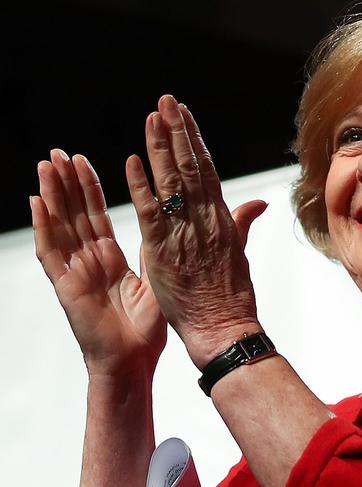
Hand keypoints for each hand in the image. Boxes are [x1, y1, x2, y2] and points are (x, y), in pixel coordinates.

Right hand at [32, 149, 165, 376]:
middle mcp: (89, 262)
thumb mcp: (155, 279)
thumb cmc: (148, 328)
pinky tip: (36, 202)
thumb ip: (155, 249)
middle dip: (66, 184)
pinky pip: (51, 252)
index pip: (96, 217)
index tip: (83, 160)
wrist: (135, 361)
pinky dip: (43, 227)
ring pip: (59, 226)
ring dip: (52, 196)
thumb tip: (164, 220)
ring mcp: (75, 273)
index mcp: (111, 260)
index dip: (89, 189)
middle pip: (74, 215)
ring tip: (46, 165)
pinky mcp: (66, 287)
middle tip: (58, 153)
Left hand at [125, 95, 266, 368]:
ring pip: (173, 183)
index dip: (194, 141)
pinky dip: (142, 187)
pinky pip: (152, 214)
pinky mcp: (164, 252)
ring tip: (153, 116)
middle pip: (191, 168)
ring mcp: (186, 234)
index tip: (184, 116)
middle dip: (179, 132)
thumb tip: (258, 203)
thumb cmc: (232, 297)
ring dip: (161, 148)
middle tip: (166, 101)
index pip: (206, 171)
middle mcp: (206, 220)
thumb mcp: (240, 254)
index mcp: (222, 219)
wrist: (225, 330)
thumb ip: (242, 222)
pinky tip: (133, 161)